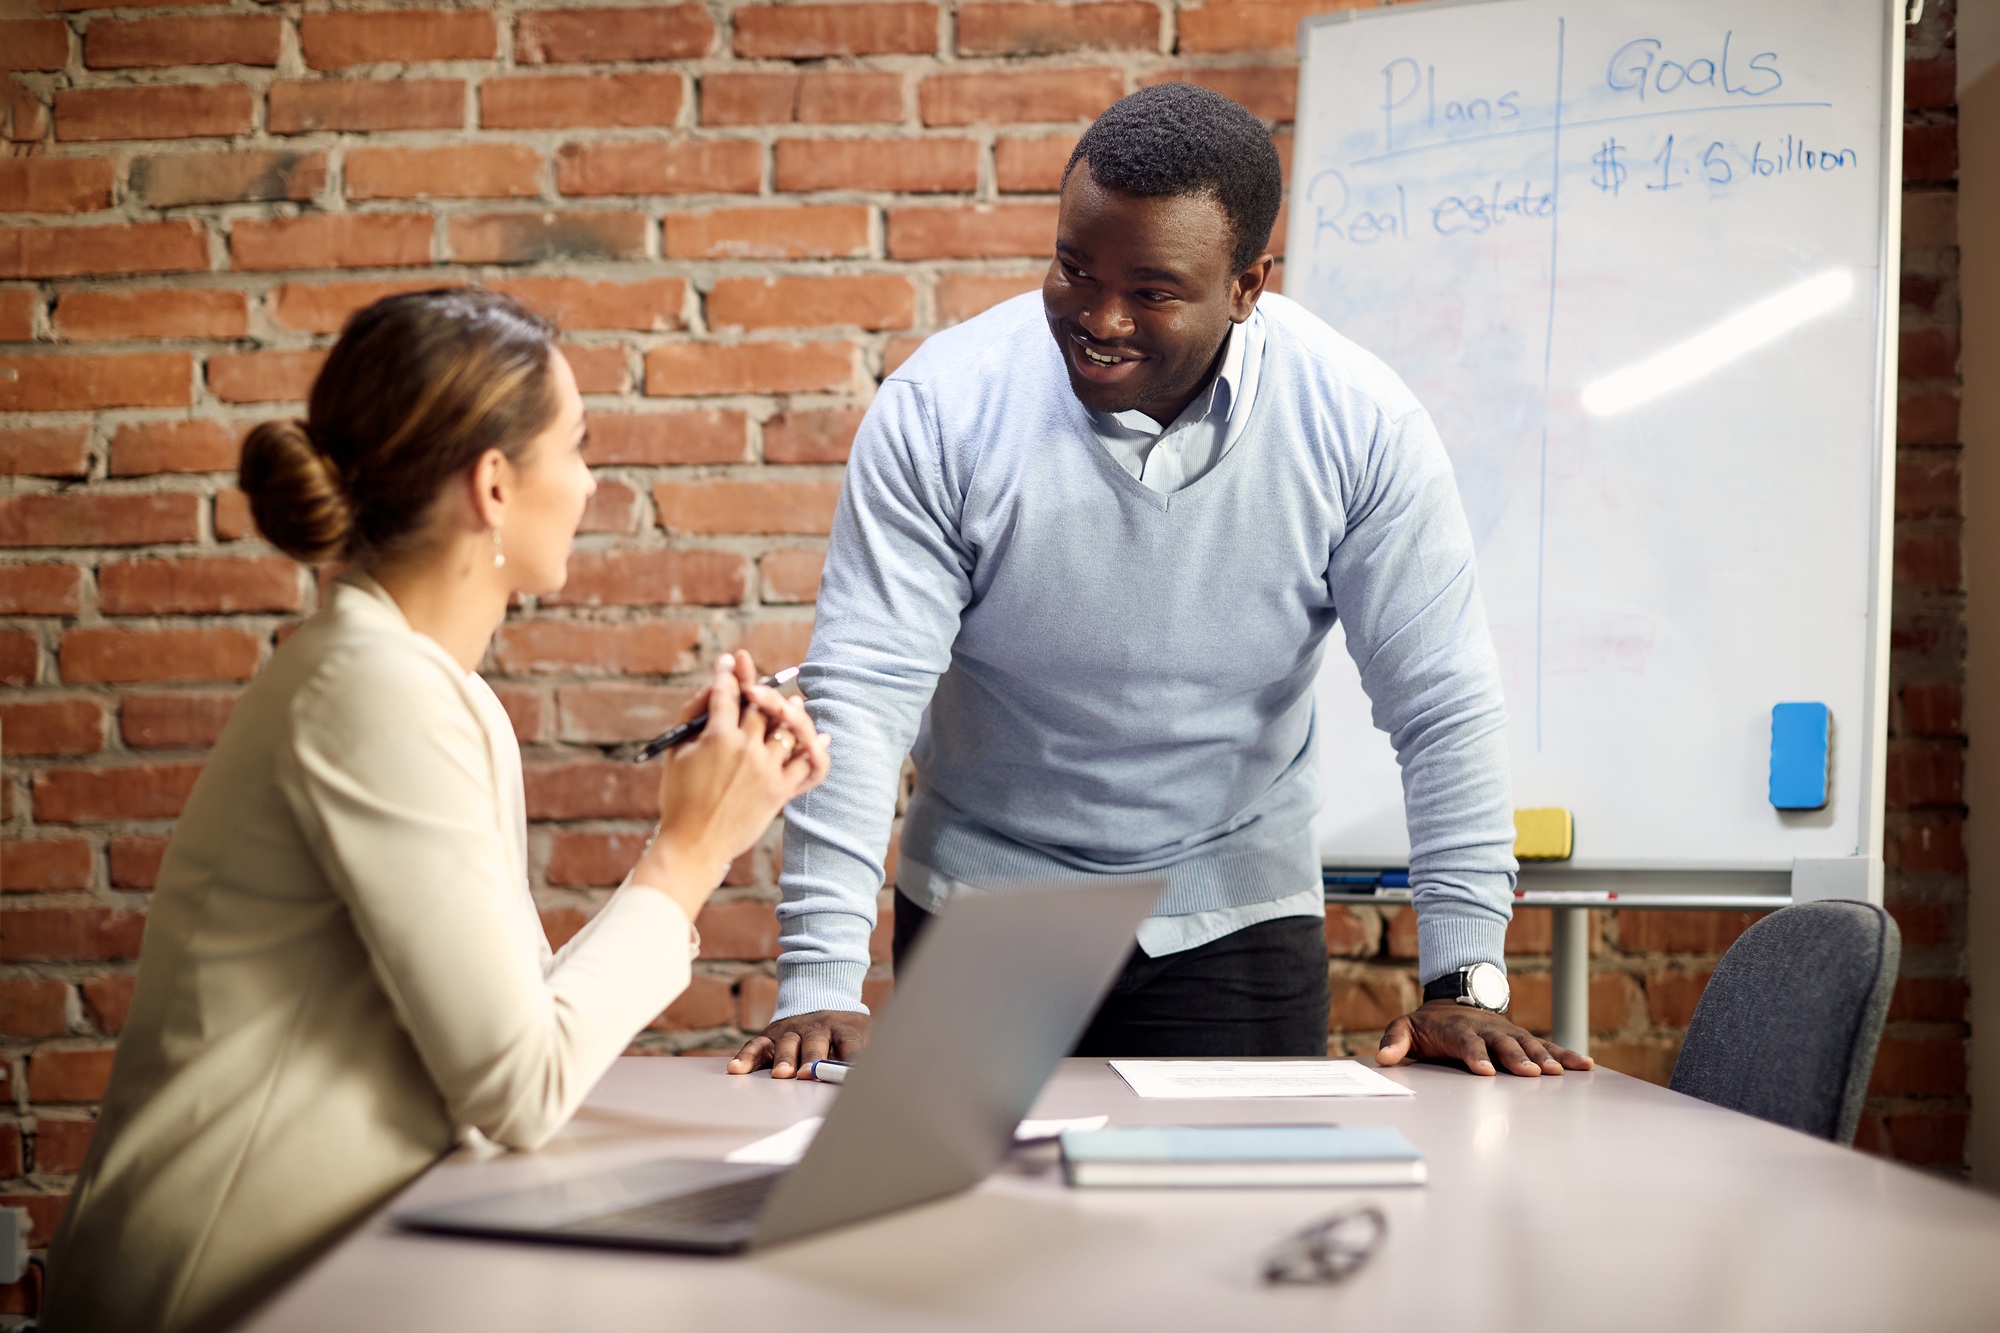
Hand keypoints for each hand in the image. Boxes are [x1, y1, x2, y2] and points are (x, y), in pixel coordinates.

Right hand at [634, 652, 830, 922]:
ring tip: (793, 702)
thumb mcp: (677, 752)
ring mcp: (768, 770)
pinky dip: (819, 749)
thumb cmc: (679, 797)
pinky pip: (810, 765)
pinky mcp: (781, 791)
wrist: (695, 844)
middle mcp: (747, 749)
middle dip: (758, 685)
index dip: (729, 673)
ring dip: (792, 712)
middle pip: (761, 707)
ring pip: (789, 730)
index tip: (731, 660)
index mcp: (718, 737)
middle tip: (757, 675)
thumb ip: (694, 715)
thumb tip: (715, 688)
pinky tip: (823, 736)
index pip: (728, 694)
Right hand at [727, 1010, 871, 1078]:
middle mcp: (817, 1027)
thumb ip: (865, 1056)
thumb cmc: (844, 1030)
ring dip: (784, 1058)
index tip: (849, 1073)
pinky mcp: (772, 1035)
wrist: (821, 991)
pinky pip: (757, 1045)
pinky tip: (736, 1069)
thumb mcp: (862, 1037)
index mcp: (844, 1028)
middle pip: (815, 1042)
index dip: (850, 1057)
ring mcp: (792, 1029)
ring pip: (787, 1042)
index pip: (850, 1043)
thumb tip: (874, 1082)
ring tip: (781, 1074)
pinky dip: (746, 1057)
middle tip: (806, 1074)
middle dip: (810, 1059)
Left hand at [1376, 1000, 1593, 1076]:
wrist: (1453, 1001)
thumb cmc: (1429, 1024)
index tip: (1484, 1070)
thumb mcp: (1405, 1028)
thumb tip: (1383, 1058)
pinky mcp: (1522, 1038)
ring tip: (1560, 1072)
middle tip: (1530, 1073)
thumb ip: (1394, 1041)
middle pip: (1503, 1044)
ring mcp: (1507, 1033)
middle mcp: (1487, 1029)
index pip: (1466, 1042)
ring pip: (1529, 1044)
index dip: (1475, 1055)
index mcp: (1457, 1029)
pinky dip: (1565, 1054)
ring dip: (1544, 1058)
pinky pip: (1547, 1045)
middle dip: (1517, 1058)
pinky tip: (1584, 1065)